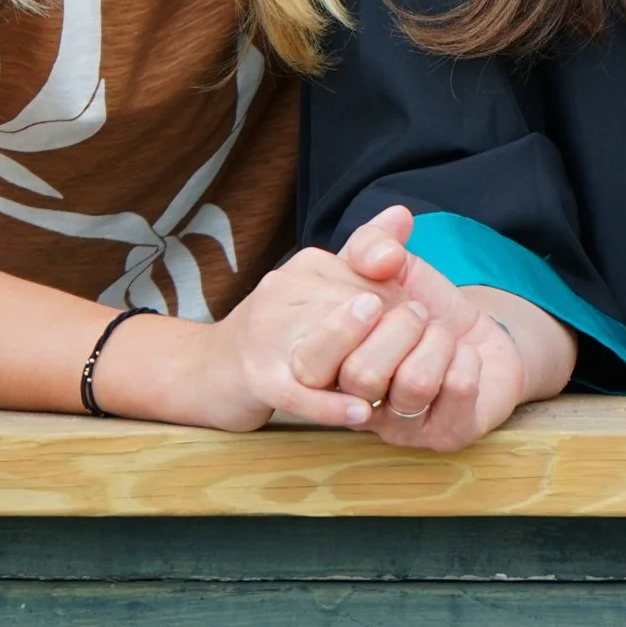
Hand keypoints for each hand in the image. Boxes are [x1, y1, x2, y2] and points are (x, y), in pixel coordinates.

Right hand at [188, 206, 471, 430]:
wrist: (206, 368)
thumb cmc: (278, 328)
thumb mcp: (319, 283)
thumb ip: (364, 251)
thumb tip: (404, 213)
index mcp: (306, 266)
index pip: (362, 273)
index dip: (394, 292)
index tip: (410, 303)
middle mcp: (284, 292)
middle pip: (349, 307)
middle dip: (390, 332)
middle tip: (420, 348)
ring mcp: (267, 337)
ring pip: (322, 345)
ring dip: (358, 354)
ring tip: (393, 369)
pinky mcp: (256, 379)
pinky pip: (298, 392)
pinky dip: (330, 405)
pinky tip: (361, 413)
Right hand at [287, 207, 504, 444]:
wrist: (476, 339)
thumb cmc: (416, 307)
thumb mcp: (386, 267)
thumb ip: (372, 245)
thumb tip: (398, 217)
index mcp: (332, 368)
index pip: (315, 361)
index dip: (345, 322)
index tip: (373, 294)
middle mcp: (358, 406)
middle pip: (361, 375)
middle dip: (401, 325)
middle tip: (415, 313)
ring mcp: (400, 427)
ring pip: (414, 383)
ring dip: (437, 340)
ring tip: (439, 335)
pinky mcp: (444, 436)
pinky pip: (456, 389)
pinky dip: (465, 357)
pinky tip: (462, 357)